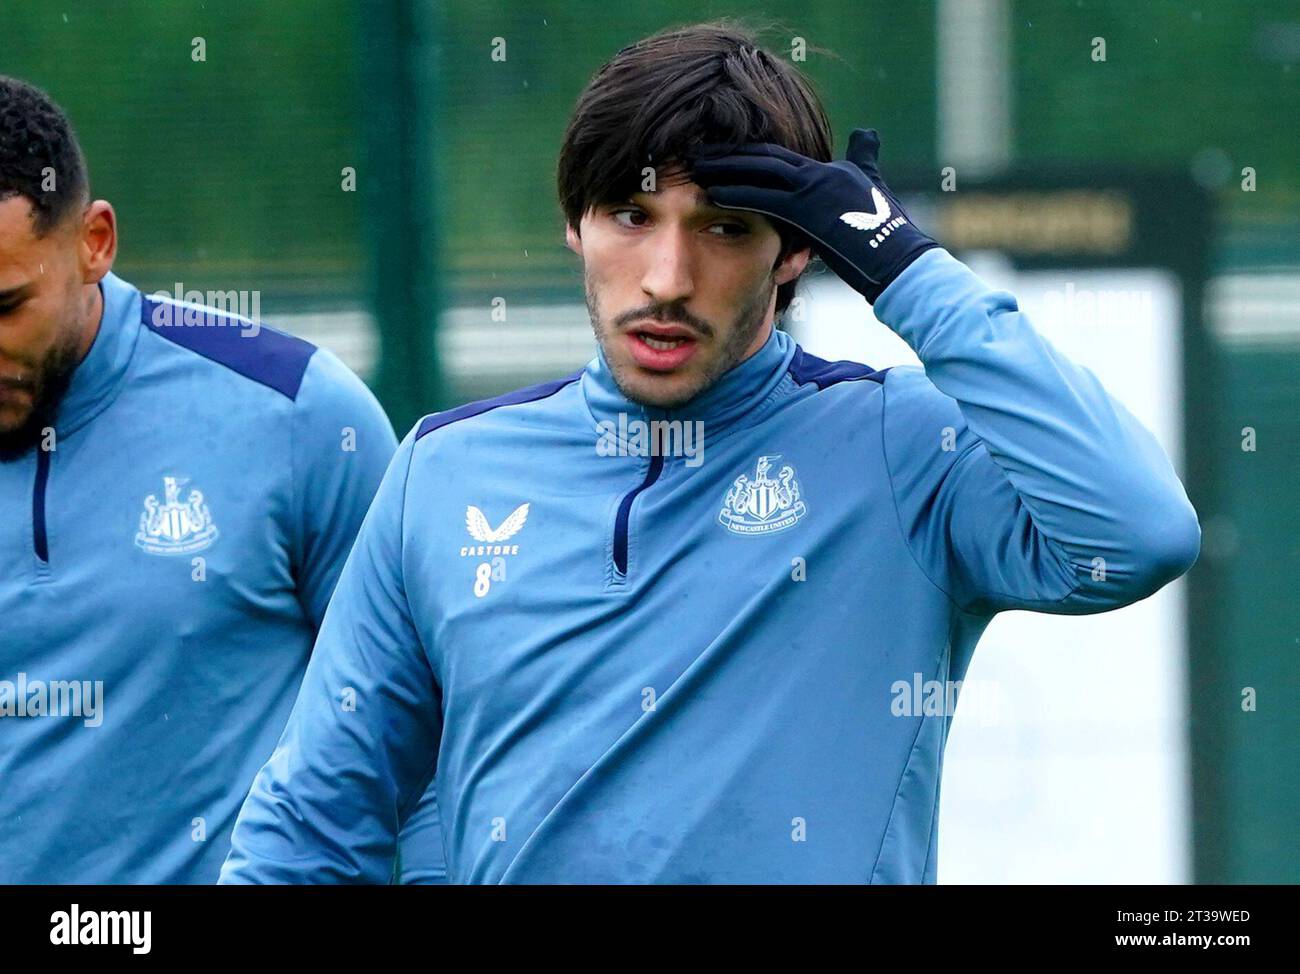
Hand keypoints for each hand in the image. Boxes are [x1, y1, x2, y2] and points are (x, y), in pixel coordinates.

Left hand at [688, 128, 937, 302]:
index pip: (777, 156)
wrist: (897, 259)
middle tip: (695, 152)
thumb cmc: (885, 234)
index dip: (745, 152)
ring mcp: (814, 190)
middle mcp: (819, 173)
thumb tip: (867, 132)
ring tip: (693, 168)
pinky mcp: (810, 211)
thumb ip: (864, 158)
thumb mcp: (874, 187)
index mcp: (828, 170)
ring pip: (760, 172)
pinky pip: (765, 199)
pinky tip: (713, 193)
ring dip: (724, 169)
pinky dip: (737, 194)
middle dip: (727, 154)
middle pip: (763, 156)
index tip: (717, 152)